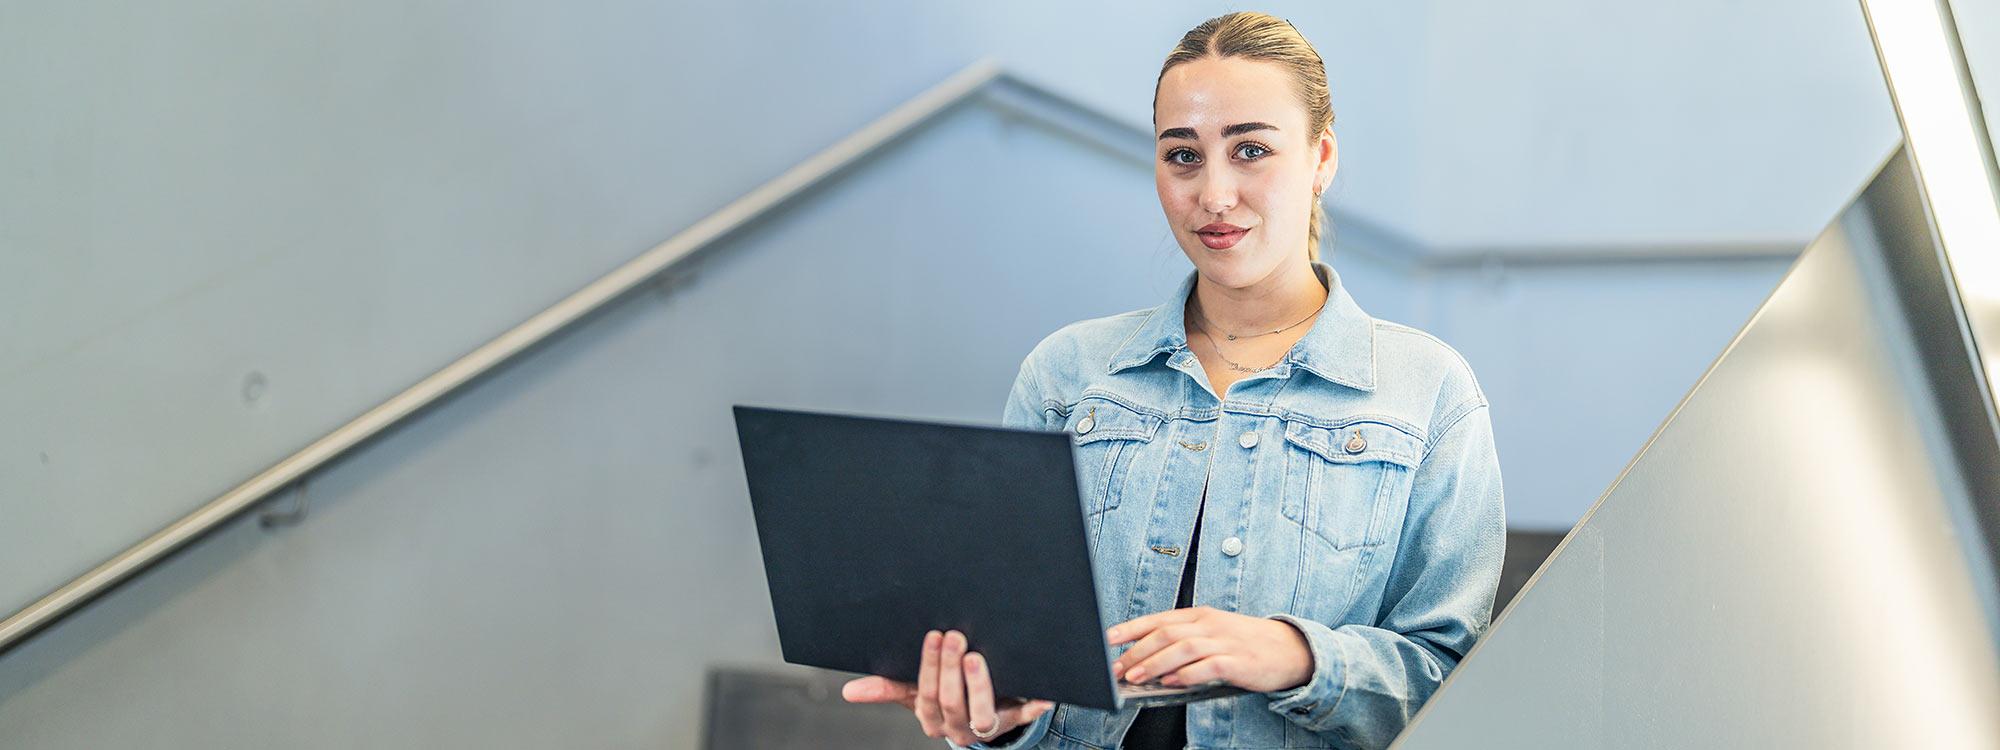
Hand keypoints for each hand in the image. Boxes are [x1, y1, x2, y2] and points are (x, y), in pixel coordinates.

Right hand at [842, 630, 1054, 745]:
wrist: (981, 714)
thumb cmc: (944, 696)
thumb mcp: (915, 692)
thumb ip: (887, 688)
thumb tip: (849, 691)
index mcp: (931, 718)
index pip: (926, 694)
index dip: (929, 667)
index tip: (934, 637)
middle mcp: (956, 727)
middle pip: (952, 702)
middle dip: (952, 669)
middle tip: (956, 636)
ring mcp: (985, 727)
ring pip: (981, 715)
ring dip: (980, 687)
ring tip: (978, 657)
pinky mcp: (1012, 722)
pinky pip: (1022, 718)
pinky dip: (1031, 708)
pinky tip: (1041, 696)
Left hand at [1105, 606, 1313, 692]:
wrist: (1289, 649)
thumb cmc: (1245, 643)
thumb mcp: (1213, 633)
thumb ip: (1184, 641)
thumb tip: (1147, 661)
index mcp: (1200, 616)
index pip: (1158, 619)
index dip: (1131, 628)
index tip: (1108, 639)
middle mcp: (1209, 625)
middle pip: (1165, 634)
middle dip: (1136, 652)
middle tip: (1117, 668)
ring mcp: (1224, 642)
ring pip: (1181, 649)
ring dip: (1154, 663)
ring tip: (1136, 677)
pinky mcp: (1238, 662)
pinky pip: (1207, 666)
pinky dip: (1185, 675)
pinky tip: (1171, 682)